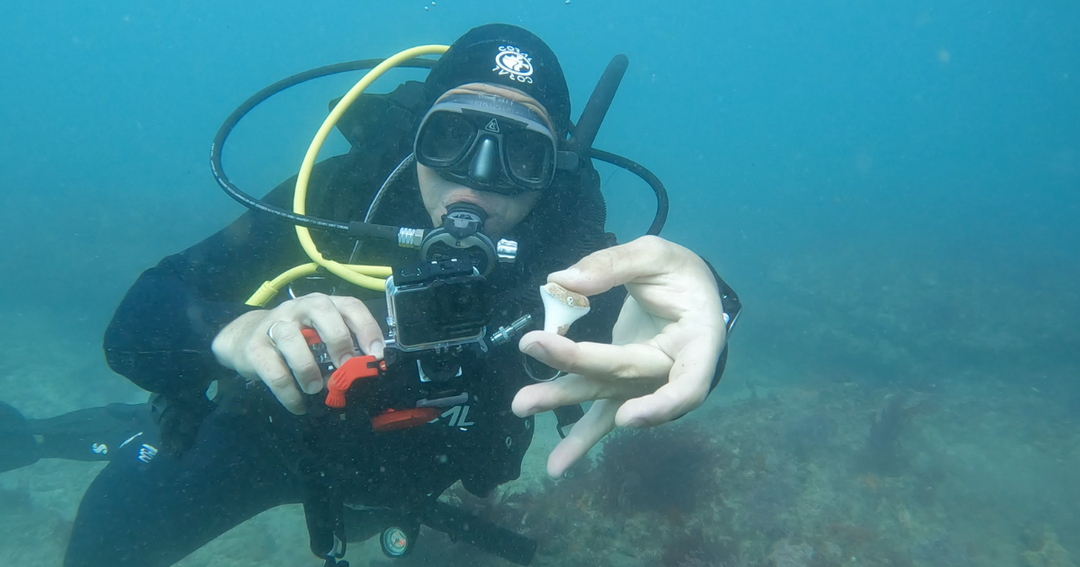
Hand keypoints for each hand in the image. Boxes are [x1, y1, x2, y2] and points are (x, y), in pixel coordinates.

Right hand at [211, 293, 384, 414]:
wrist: (243, 339)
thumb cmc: (294, 340)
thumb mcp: (319, 337)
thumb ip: (341, 349)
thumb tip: (364, 374)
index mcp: (322, 304)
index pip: (349, 305)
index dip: (367, 327)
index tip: (376, 354)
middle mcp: (299, 307)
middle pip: (320, 309)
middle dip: (338, 339)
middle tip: (346, 367)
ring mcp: (274, 324)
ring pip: (291, 338)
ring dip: (307, 367)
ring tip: (315, 388)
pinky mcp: (254, 347)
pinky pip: (273, 370)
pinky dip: (288, 391)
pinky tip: (298, 404)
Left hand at [511, 236, 726, 477]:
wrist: (690, 295)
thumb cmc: (681, 275)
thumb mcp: (657, 255)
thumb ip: (614, 265)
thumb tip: (563, 281)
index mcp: (699, 341)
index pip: (690, 383)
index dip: (663, 406)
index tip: (626, 417)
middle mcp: (673, 372)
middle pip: (624, 377)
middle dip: (577, 366)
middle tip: (533, 344)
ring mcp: (645, 386)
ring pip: (604, 398)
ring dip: (560, 400)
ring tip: (521, 405)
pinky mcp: (623, 390)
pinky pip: (601, 415)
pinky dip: (578, 439)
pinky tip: (555, 466)